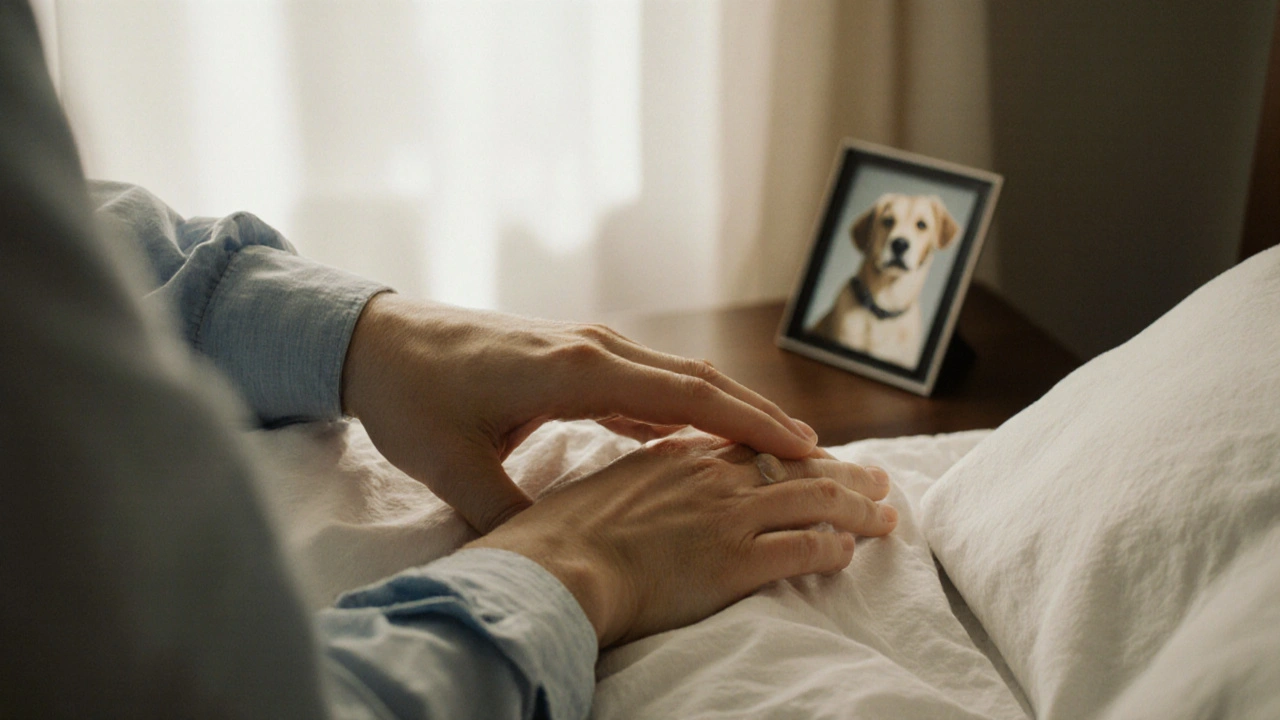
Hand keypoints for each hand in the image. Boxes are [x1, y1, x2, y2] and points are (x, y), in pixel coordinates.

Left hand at [341, 293, 821, 532]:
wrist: (377, 340)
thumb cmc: (412, 397)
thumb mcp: (452, 466)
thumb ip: (509, 514)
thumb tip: (553, 560)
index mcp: (575, 369)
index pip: (684, 395)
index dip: (747, 422)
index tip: (803, 447)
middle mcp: (593, 350)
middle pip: (698, 380)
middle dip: (759, 414)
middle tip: (817, 451)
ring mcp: (586, 351)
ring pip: (678, 380)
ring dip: (728, 410)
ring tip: (777, 448)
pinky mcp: (575, 361)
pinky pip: (647, 386)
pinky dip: (686, 410)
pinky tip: (704, 440)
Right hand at [466, 434, 896, 646]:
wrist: (553, 568)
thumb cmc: (555, 539)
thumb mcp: (592, 493)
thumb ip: (625, 487)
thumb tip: (626, 499)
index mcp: (675, 457)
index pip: (749, 446)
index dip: (787, 452)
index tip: (811, 457)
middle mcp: (711, 476)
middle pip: (795, 464)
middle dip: (844, 470)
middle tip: (876, 476)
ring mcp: (728, 515)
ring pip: (817, 499)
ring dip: (860, 508)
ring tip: (888, 515)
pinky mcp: (739, 559)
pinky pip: (807, 548)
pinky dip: (836, 549)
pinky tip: (850, 553)